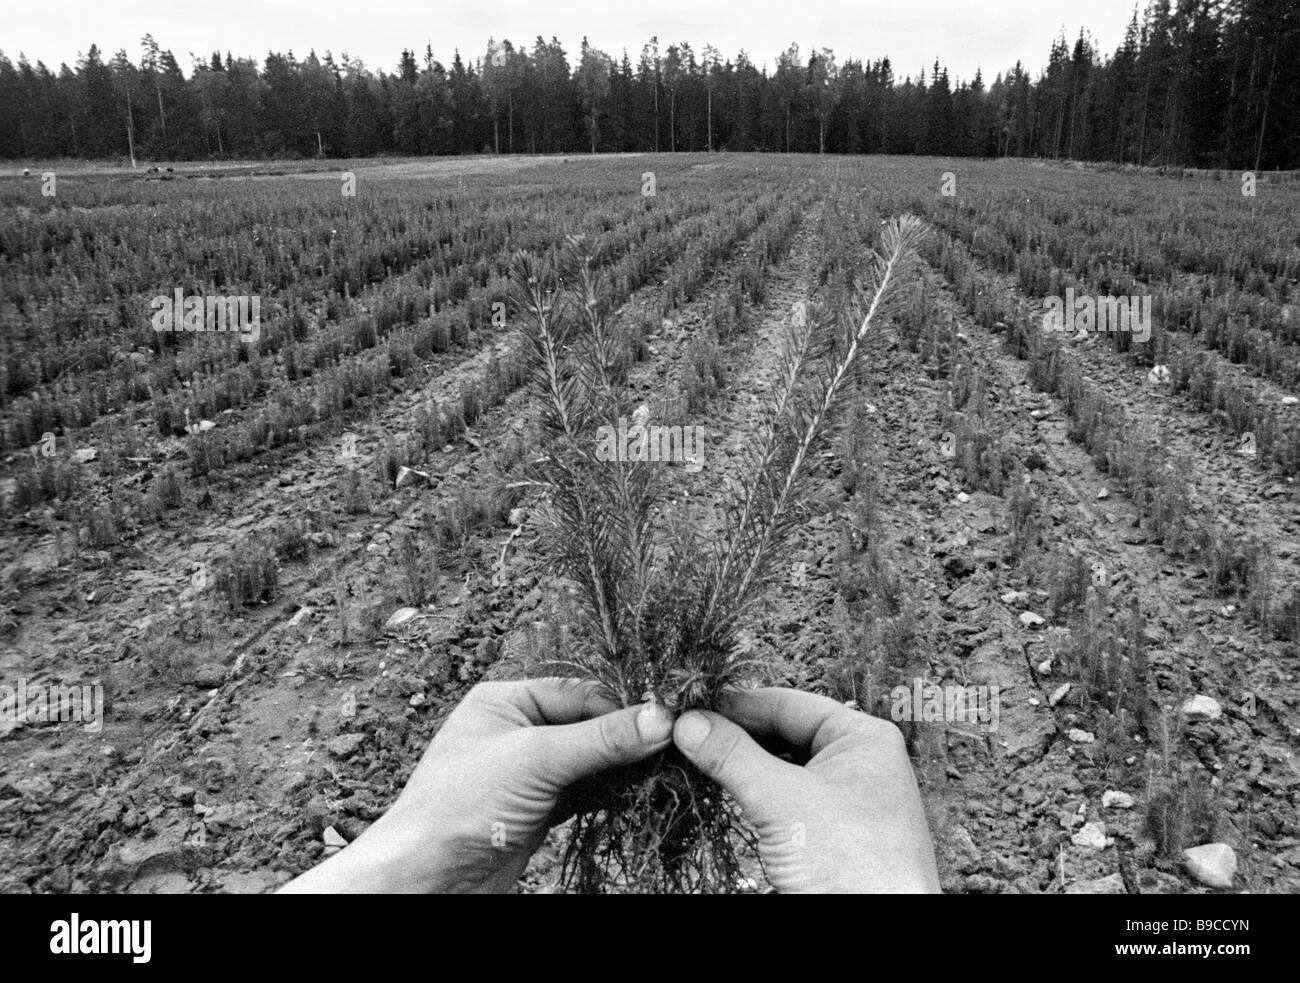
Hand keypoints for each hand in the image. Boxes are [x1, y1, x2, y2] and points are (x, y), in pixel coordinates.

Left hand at [280, 678, 673, 892]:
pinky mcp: (537, 808)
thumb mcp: (537, 760)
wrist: (427, 879)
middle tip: (675, 747)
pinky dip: (609, 795)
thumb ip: (601, 738)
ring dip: (622, 769)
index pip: (580, 691)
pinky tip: (637, 797)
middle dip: (626, 738)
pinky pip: (584, 792)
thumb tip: (662, 717)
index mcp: (506, 700)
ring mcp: (527, 771)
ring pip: (589, 761)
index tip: (669, 719)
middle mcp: (516, 729)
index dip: (623, 706)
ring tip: (664, 773)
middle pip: (587, 724)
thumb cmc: (462, 804)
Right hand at [672, 687, 940, 892]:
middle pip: (785, 733)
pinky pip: (789, 797)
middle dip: (738, 736)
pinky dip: (758, 794)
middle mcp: (860, 760)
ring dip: (744, 766)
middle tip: (688, 736)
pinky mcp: (835, 830)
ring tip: (700, 762)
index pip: (788, 703)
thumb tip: (689, 723)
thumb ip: (732, 756)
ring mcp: (848, 797)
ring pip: (784, 766)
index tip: (691, 707)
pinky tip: (729, 794)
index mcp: (862, 737)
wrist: (876, 933)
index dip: (736, 705)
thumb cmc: (850, 862)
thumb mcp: (781, 799)